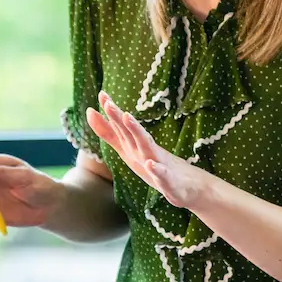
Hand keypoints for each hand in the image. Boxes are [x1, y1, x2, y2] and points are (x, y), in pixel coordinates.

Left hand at [85, 91, 216, 209]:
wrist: (191, 187)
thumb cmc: (157, 166)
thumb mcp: (129, 150)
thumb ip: (110, 133)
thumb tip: (90, 112)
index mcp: (136, 146)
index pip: (121, 127)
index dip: (111, 112)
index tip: (101, 94)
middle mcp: (147, 151)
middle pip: (131, 133)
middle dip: (119, 118)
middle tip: (108, 102)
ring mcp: (160, 165)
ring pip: (147, 147)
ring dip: (137, 133)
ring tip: (128, 118)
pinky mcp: (170, 182)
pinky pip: (163, 176)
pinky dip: (157, 170)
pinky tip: (150, 164)